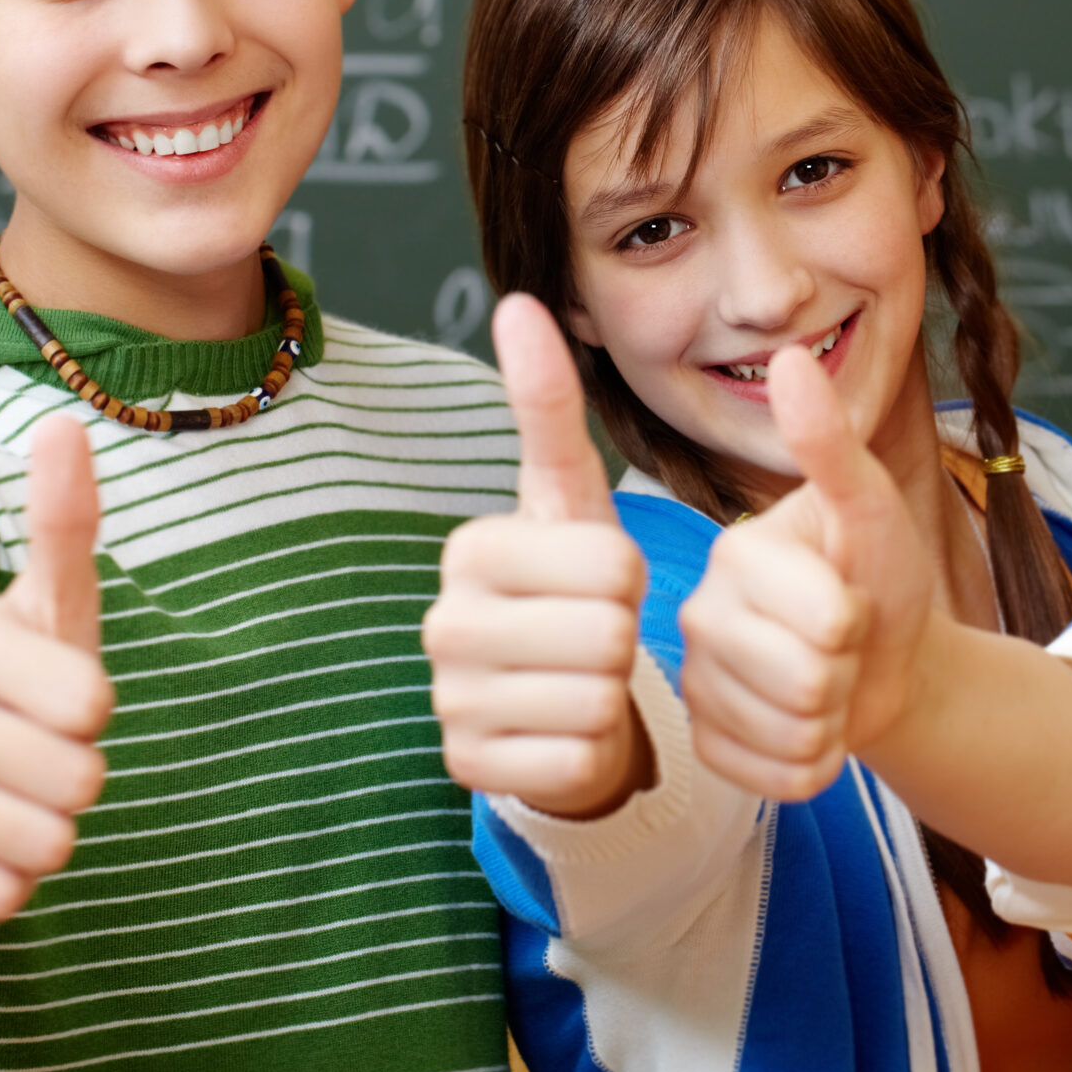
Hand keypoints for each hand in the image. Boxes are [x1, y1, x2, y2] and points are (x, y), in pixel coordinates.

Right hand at [0, 414, 112, 923]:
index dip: (94, 710)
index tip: (58, 699)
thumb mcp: (42, 604)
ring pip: (47, 844)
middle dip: (78, 776)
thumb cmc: (5, 679)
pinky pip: (5, 897)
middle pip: (78, 780)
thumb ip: (63, 523)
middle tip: (38, 756)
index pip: (93, 702)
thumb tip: (61, 425)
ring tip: (13, 799)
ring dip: (49, 831)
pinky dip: (10, 880)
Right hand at [424, 294, 650, 819]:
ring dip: (610, 697)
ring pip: (594, 700)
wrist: (554, 695)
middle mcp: (442, 623)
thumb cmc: (570, 587)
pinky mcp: (467, 769)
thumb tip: (521, 302)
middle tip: (592, 637)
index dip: (630, 578)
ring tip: (580, 681)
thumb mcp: (569, 498)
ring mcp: (448, 702)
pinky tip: (563, 730)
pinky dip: (589, 751)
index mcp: (469, 549)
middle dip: (620, 638)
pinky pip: (574, 760)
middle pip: (606, 634)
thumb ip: (548, 407)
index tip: (597, 582)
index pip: (612, 564)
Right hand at [676, 345, 935, 800]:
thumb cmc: (881, 573)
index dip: (861, 621)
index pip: (827, 620)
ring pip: (795, 733)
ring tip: (831, 685)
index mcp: (734, 554)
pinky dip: (813, 765)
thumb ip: (828, 443)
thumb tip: (784, 358)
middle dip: (850, 674)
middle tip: (843, 648)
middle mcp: (698, 613)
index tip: (851, 598)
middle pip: (810, 681)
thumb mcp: (871, 506)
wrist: (888, 654)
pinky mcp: (707, 742)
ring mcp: (697, 682)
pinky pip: (775, 777)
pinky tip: (811, 729)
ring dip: (836, 722)